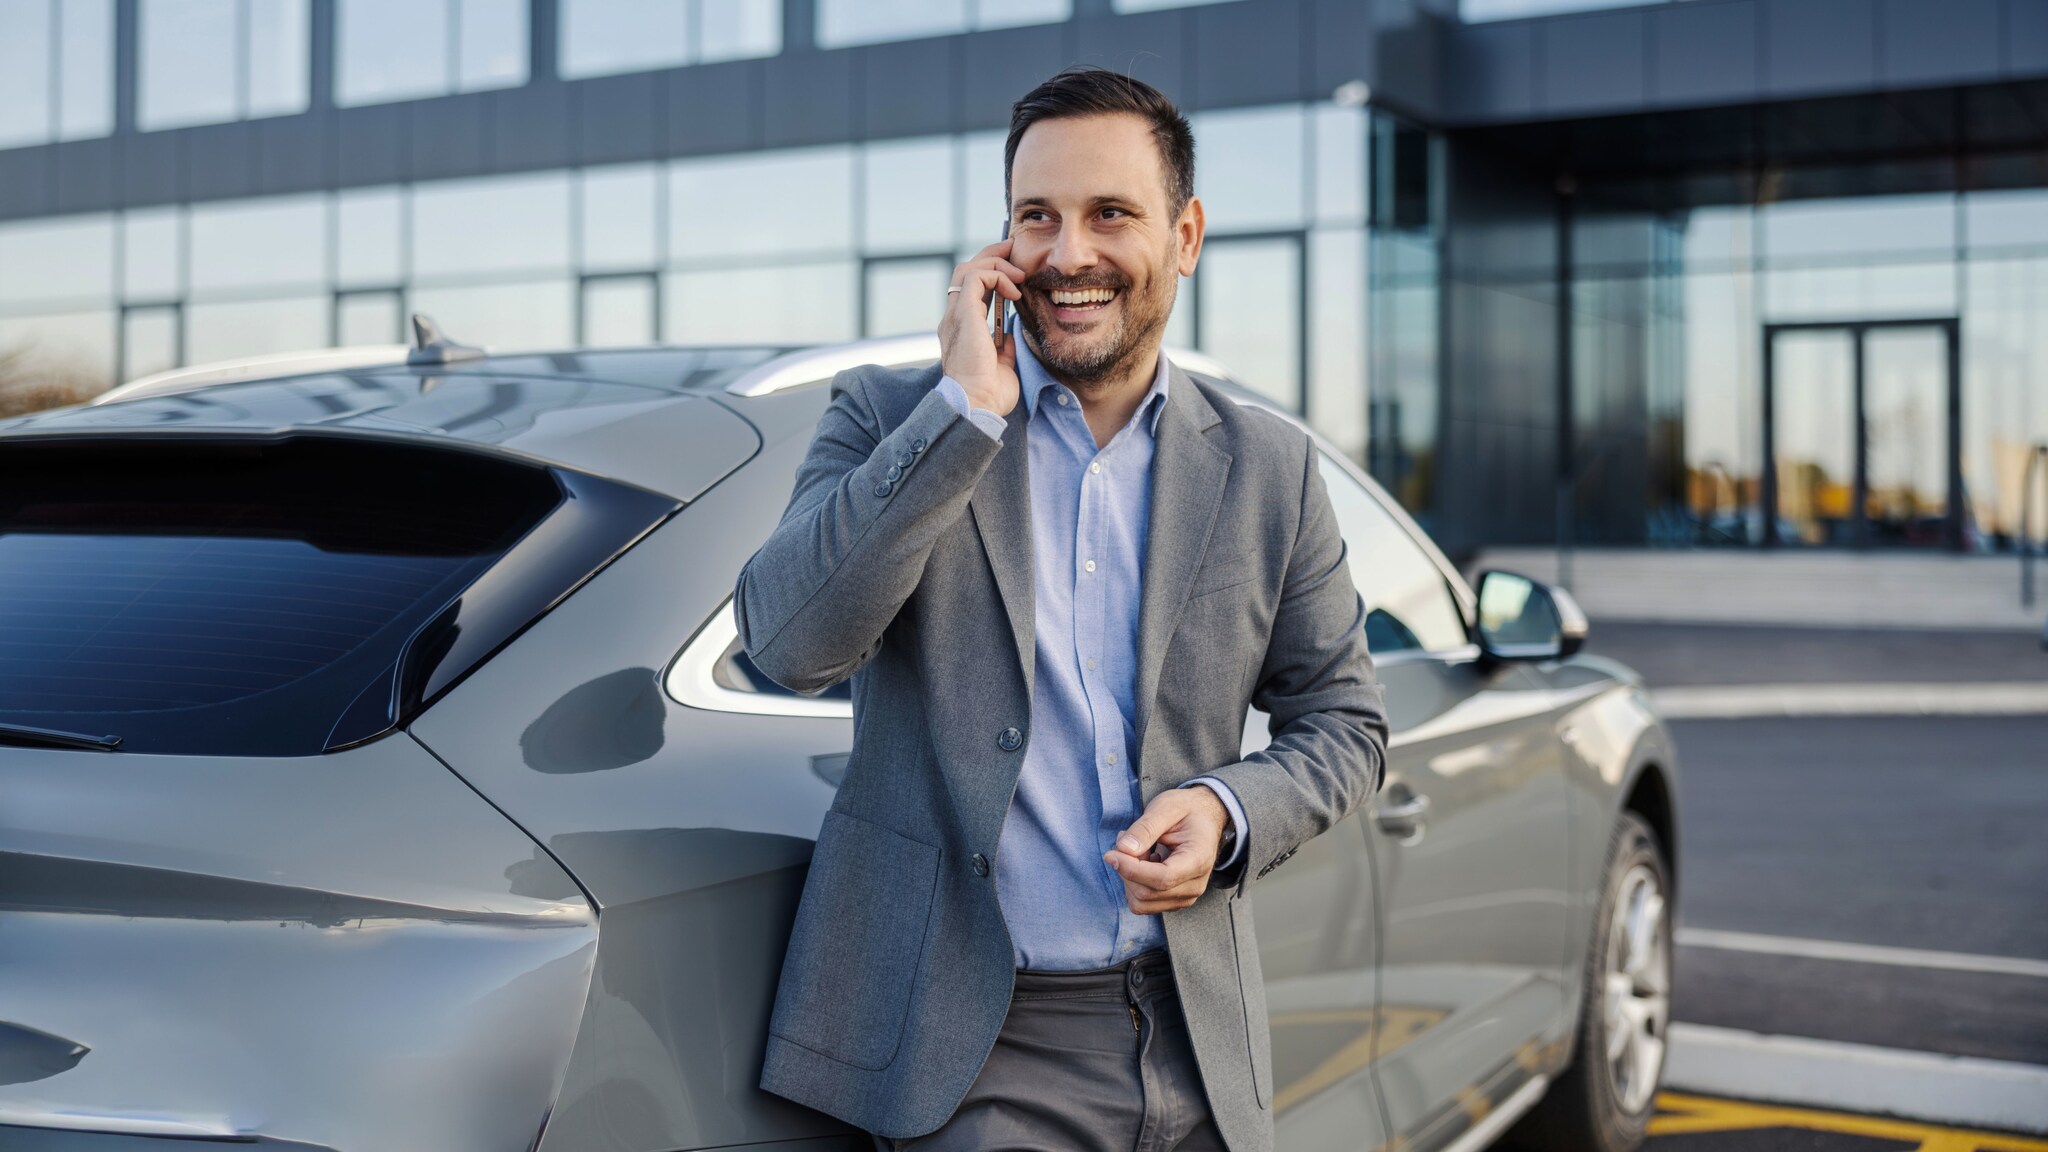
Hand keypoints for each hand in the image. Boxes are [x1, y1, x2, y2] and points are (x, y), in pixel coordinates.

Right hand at [940, 239, 1024, 416]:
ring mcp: (956, 315)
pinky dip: (998, 275)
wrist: (977, 405)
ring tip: (1019, 273)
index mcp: (960, 330)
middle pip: (965, 271)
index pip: (969, 289)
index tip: (1014, 268)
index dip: (990, 272)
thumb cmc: (989, 394)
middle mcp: (953, 318)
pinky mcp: (963, 313)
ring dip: (996, 262)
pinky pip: (977, 277)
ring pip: (968, 268)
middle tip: (1015, 250)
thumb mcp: (999, 365)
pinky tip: (1014, 291)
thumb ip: (1001, 348)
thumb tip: (1009, 336)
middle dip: (992, 255)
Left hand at [1103, 787, 1227, 913]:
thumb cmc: (1187, 810)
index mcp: (1199, 859)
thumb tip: (1123, 850)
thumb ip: (1145, 828)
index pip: (1162, 878)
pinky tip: (1144, 862)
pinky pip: (1143, 903)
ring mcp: (1186, 897)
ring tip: (1139, 850)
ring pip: (1141, 902)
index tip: (1110, 854)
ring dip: (1129, 878)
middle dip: (1127, 869)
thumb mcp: (1166, 807)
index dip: (1132, 869)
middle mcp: (1195, 885)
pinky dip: (1133, 884)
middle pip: (1147, 893)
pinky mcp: (1174, 901)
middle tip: (1129, 841)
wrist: (1204, 818)